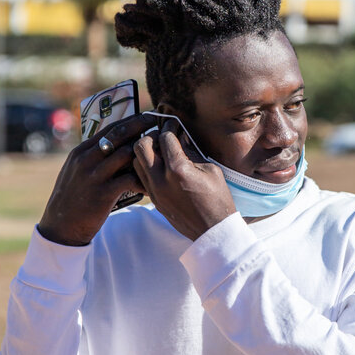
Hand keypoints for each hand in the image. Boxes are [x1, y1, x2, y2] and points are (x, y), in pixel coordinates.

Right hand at [38, 112, 156, 245]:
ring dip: (146, 152)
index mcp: (81, 152)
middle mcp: (86, 159)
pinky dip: (144, 180)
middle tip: (159, 122)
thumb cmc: (75, 198)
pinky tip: (153, 182)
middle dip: (141, 126)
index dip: (131, 120)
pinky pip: (130, 180)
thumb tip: (117, 146)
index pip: (109, 128)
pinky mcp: (103, 193)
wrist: (62, 225)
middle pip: (119, 135)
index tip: (147, 115)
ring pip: (126, 155)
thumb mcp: (78, 172)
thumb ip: (94, 158)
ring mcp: (94, 175)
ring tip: (161, 151)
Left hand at [133, 119, 235, 240]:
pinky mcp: (154, 200)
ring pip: (136, 162)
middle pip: (141, 146)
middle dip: (151, 137)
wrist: (213, 230)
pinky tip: (160, 168)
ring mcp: (155, 192)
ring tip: (160, 152)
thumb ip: (191, 152)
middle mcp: (161, 180)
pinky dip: (147, 168)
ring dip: (145, 153)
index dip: (170, 126)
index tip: (174, 123)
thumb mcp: (211, 170)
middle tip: (162, 137)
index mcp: (178, 169)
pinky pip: (141, 178)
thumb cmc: (218, 199)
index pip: (165, 137)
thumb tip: (180, 138)